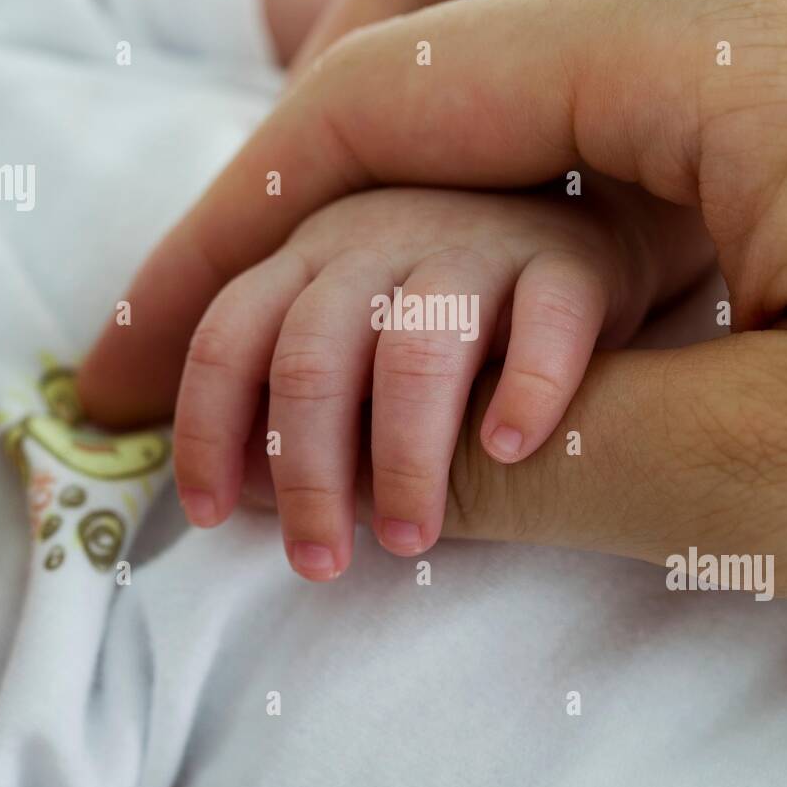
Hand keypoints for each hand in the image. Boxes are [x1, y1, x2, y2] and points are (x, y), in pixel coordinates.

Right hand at [79, 0, 786, 613]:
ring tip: (404, 194)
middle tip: (283, 238)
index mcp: (728, 24)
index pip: (396, 89)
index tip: (163, 330)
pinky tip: (573, 171)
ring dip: (459, 59)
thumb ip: (555, 460)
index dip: (250, 215)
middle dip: (341, 90)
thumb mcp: (780, 479)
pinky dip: (579, 64)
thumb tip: (417, 480)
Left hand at [174, 182, 707, 578]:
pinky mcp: (568, 261)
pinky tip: (510, 448)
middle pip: (314, 358)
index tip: (208, 517)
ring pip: (418, 346)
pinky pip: (548, 318)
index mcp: (313, 258)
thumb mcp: (351, 330)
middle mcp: (381, 242)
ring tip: (413, 540)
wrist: (579, 223)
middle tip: (322, 563)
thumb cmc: (444, 311)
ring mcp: (475, 246)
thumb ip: (285, 395)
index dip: (207, 431)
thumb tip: (228, 494)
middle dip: (305, 474)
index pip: (228, 338)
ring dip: (405, 457)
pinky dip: (526, 388)